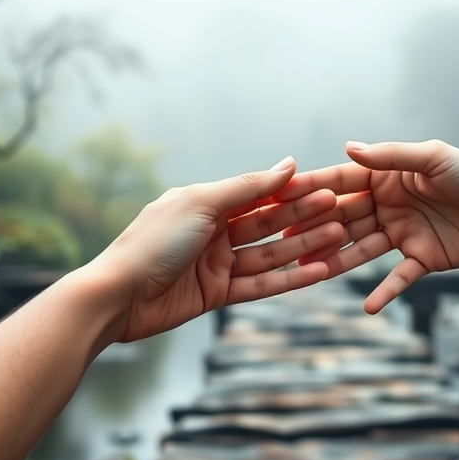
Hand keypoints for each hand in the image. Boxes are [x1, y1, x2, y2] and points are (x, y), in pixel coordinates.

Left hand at [90, 157, 343, 341]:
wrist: (118, 295)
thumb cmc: (153, 241)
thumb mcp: (201, 203)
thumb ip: (247, 187)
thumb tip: (288, 164)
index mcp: (205, 203)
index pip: (258, 194)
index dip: (292, 190)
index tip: (326, 184)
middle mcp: (213, 232)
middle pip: (268, 223)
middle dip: (304, 217)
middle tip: (341, 209)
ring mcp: (216, 264)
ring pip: (269, 254)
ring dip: (304, 246)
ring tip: (338, 237)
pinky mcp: (217, 294)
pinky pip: (260, 285)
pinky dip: (290, 280)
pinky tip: (319, 272)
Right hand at [276, 140, 458, 313]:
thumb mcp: (434, 158)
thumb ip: (391, 157)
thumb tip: (348, 147)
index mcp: (387, 178)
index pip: (341, 183)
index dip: (311, 190)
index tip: (278, 196)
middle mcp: (388, 206)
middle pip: (343, 220)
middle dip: (313, 230)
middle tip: (279, 243)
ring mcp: (403, 234)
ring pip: (362, 250)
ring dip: (337, 261)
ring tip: (308, 275)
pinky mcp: (424, 260)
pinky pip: (398, 278)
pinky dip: (384, 292)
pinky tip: (366, 306)